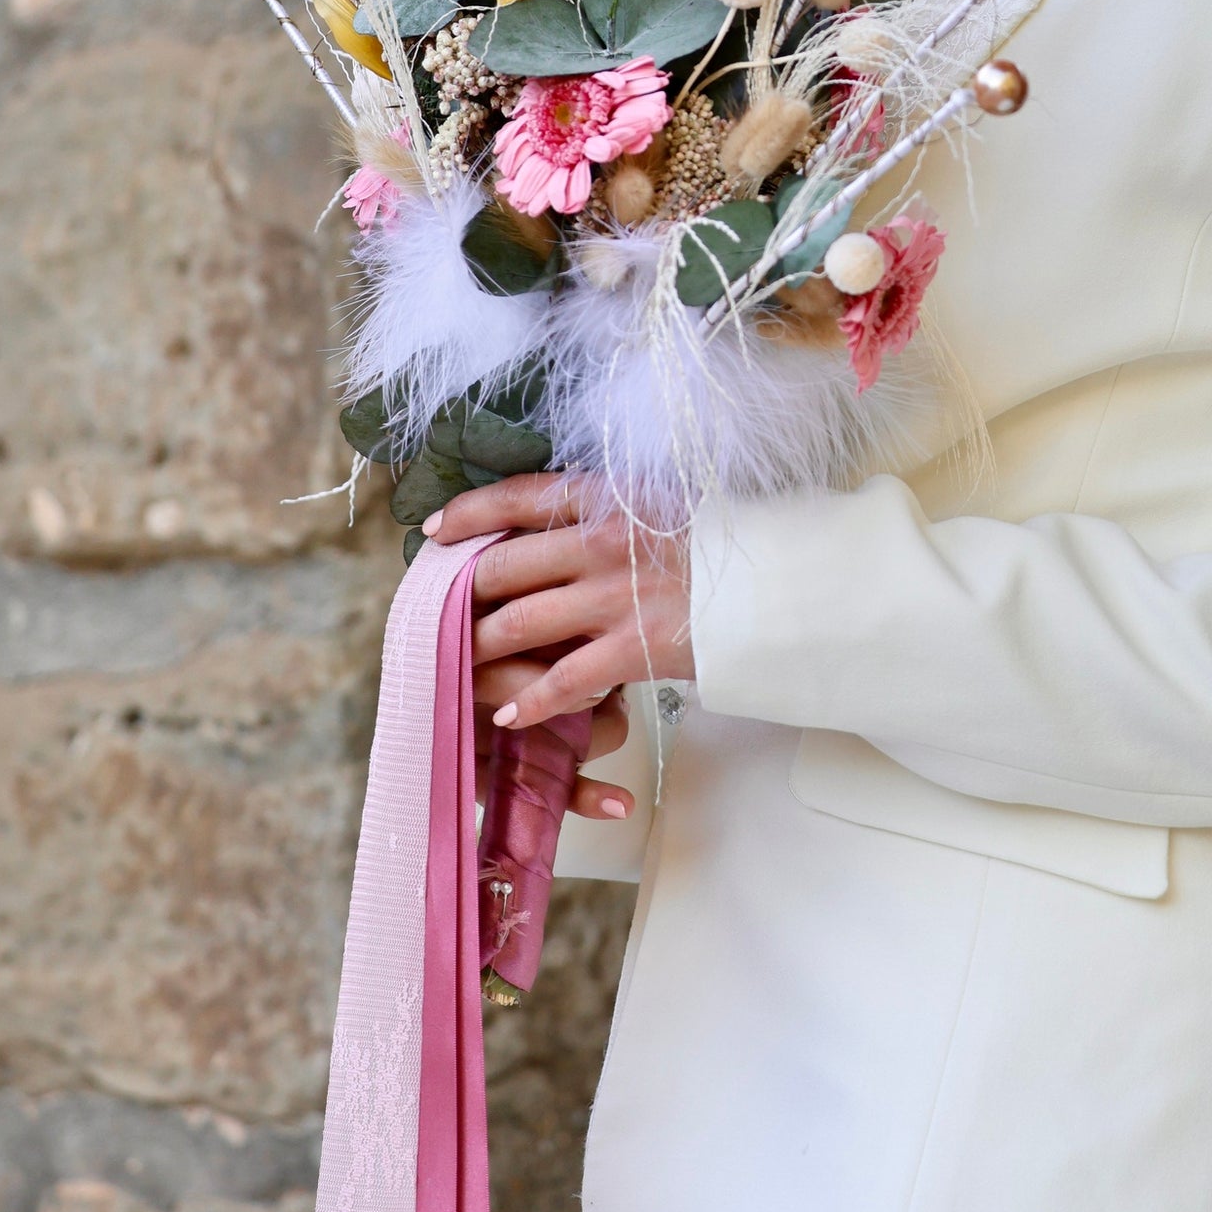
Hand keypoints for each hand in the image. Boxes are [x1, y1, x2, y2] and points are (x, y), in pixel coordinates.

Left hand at [427, 472, 694, 816]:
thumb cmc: (715, 542)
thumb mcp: (654, 503)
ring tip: (458, 666)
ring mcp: (613, 597)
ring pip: (517, 624)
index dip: (467, 513)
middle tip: (436, 615)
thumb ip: (600, 512)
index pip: (517, 497)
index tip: (433, 533)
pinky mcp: (632, 648)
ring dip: (481, 648)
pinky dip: (527, 702)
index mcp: (605, 498)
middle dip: (461, 594)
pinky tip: (508, 715)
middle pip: (502, 567)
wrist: (777, 581)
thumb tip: (545, 526)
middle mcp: (599, 542)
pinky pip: (561, 682)